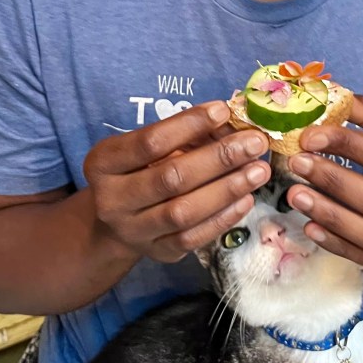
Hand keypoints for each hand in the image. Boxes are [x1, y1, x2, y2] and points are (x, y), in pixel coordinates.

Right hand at [83, 101, 269, 262]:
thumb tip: (230, 123)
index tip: (223, 110)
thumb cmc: (136, 171)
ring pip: (184, 212)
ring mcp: (134, 231)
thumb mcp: (142, 149)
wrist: (113, 222)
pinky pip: (193, 238)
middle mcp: (112, 200)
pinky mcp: (157, 253)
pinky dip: (222, 218)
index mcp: (104, 163)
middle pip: (171, 178)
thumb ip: (180, 136)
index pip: (150, 142)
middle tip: (255, 143)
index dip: (188, 124)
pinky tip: (245, 198)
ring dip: (227, 189)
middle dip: (219, 158)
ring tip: (258, 170)